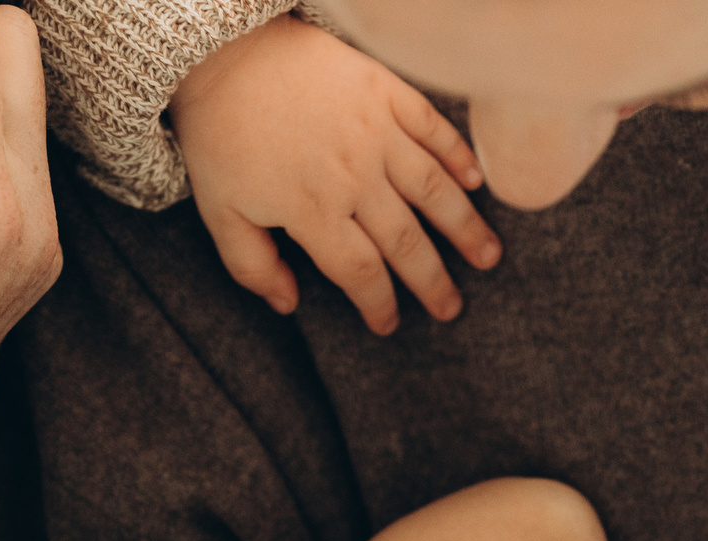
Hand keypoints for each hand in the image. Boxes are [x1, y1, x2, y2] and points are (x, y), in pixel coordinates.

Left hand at [171, 15, 499, 334]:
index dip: (379, 304)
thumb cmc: (219, 135)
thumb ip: (252, 266)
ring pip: (432, 189)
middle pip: (405, 241)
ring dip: (463, 227)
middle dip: (433, 281)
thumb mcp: (219, 210)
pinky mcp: (383, 91)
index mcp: (312, 209)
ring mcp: (374, 131)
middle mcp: (353, 175)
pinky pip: (431, 128)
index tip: (388, 324)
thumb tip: (287, 304)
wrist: (223, 50)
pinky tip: (476, 182)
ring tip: (488, 256)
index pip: (360, 271)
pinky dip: (457, 155)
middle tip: (452, 309)